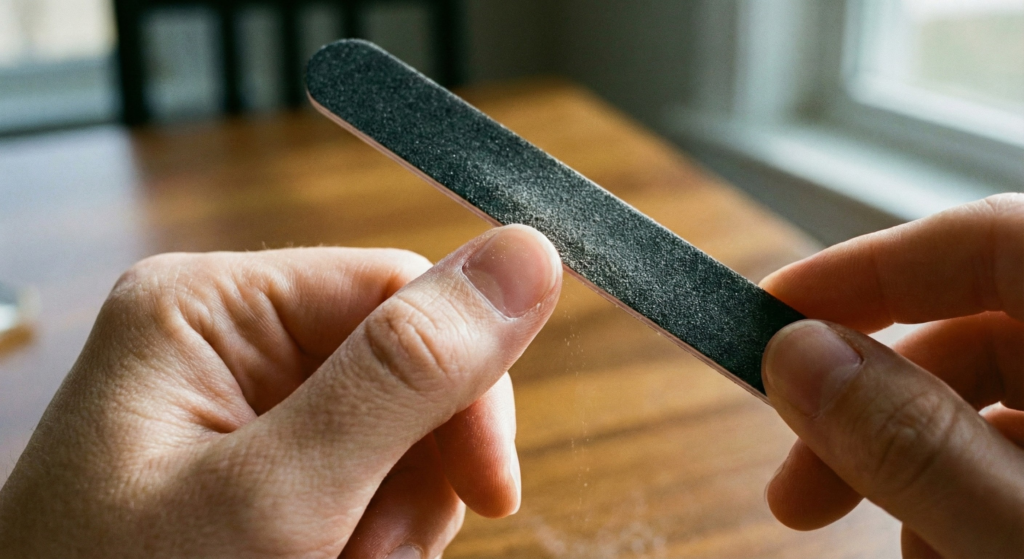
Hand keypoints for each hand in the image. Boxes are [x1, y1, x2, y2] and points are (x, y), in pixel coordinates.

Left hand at [0, 225, 562, 557]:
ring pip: (400, 436)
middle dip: (413, 474)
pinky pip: (370, 482)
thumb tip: (527, 255)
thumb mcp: (279, 495)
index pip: (399, 287)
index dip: (466, 383)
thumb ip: (404, 372)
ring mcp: (245, 411)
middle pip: (408, 368)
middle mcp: (227, 344)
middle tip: (364, 555)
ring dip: (394, 520)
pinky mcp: (265, 470)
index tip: (490, 488)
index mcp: (210, 308)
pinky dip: (371, 539)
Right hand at [760, 194, 1023, 557]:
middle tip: (795, 493)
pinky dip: (976, 493)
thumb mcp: (1021, 531)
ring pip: (993, 403)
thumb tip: (794, 356)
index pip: (978, 240)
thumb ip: (917, 444)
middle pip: (972, 336)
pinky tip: (957, 550)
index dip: (859, 271)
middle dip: (871, 415)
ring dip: (919, 470)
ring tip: (913, 551)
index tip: (761, 321)